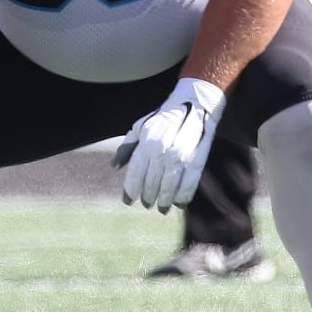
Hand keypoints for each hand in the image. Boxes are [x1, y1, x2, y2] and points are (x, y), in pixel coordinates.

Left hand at [113, 76, 226, 211]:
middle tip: (147, 203)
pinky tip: (179, 204)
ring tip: (162, 207)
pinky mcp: (197, 161)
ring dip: (164, 201)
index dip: (130, 191)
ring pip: (169, 189)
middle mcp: (162, 152)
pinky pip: (188, 186)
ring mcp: (180, 158)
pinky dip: (183, 198)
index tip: (128, 201)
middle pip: (151, 185)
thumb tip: (114, 166)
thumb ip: (127, 147)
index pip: (135, 175)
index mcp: (146, 143)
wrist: (195, 104)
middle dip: (148, 198)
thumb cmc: (163, 118)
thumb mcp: (140, 127)